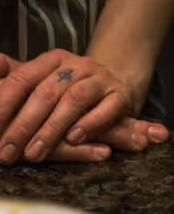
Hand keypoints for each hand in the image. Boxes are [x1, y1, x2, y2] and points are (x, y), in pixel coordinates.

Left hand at [0, 51, 161, 163]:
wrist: (115, 85)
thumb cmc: (69, 90)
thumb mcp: (39, 82)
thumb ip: (12, 77)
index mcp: (52, 61)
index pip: (23, 78)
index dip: (4, 104)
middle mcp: (78, 65)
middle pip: (47, 91)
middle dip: (24, 125)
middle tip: (7, 152)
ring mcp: (101, 78)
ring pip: (75, 99)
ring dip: (52, 128)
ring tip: (35, 153)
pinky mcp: (121, 94)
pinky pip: (108, 107)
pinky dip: (90, 124)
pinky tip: (74, 139)